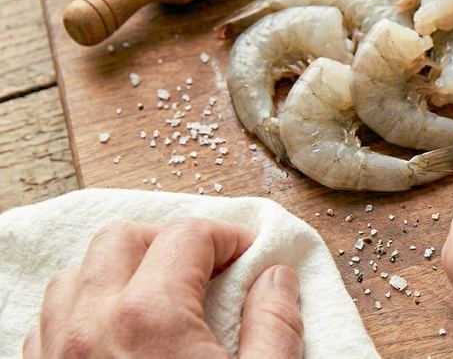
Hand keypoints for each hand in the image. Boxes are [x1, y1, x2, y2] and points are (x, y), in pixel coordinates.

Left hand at [22, 218, 303, 357]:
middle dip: (167, 241)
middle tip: (203, 268)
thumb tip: (276, 279)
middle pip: (122, 238)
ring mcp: (54, 355)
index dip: (227, 236)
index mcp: (149, 318)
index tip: (246, 254)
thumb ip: (275, 327)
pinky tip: (116, 336)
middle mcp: (88, 326)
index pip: (188, 236)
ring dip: (119, 272)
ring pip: (75, 275)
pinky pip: (47, 322)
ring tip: (158, 297)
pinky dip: (82, 312)